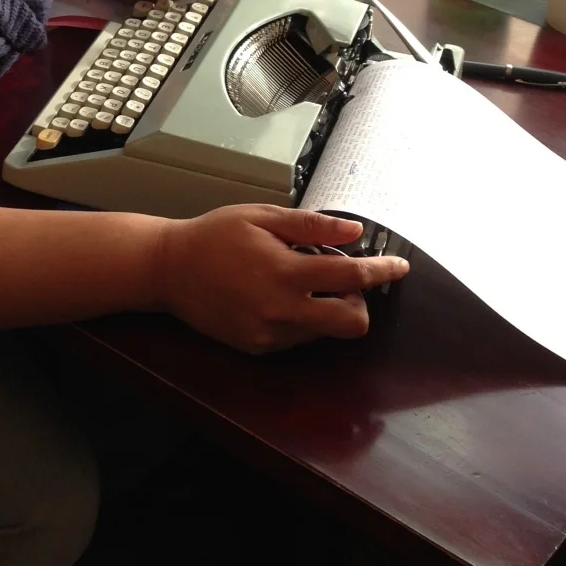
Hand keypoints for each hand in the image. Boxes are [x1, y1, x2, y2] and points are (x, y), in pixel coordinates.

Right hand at [154, 207, 409, 354]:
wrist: (167, 270)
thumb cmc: (214, 236)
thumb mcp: (262, 217)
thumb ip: (312, 226)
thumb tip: (355, 233)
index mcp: (285, 273)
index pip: (352, 277)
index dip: (382, 270)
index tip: (399, 265)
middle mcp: (281, 311)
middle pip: (351, 323)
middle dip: (359, 302)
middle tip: (340, 278)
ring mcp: (269, 334)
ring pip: (325, 331)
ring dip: (327, 307)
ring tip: (295, 278)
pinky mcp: (258, 347)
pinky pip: (298, 337)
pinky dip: (302, 317)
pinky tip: (276, 295)